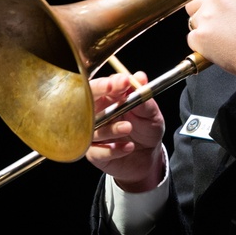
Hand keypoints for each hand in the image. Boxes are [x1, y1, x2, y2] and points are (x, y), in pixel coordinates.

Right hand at [85, 70, 165, 191]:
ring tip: (128, 127)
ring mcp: (92, 134)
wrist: (149, 157)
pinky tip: (128, 147)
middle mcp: (96, 114)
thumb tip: (140, 77)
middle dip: (97, 92)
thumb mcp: (151, 113)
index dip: (108, 82)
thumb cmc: (146, 130)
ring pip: (92, 128)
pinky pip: (97, 151)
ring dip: (110, 127)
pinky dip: (114, 149)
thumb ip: (144, 97)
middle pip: (84, 99)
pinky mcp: (94, 153)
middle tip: (112, 89)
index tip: (122, 81)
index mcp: (108, 99)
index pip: (101, 86)